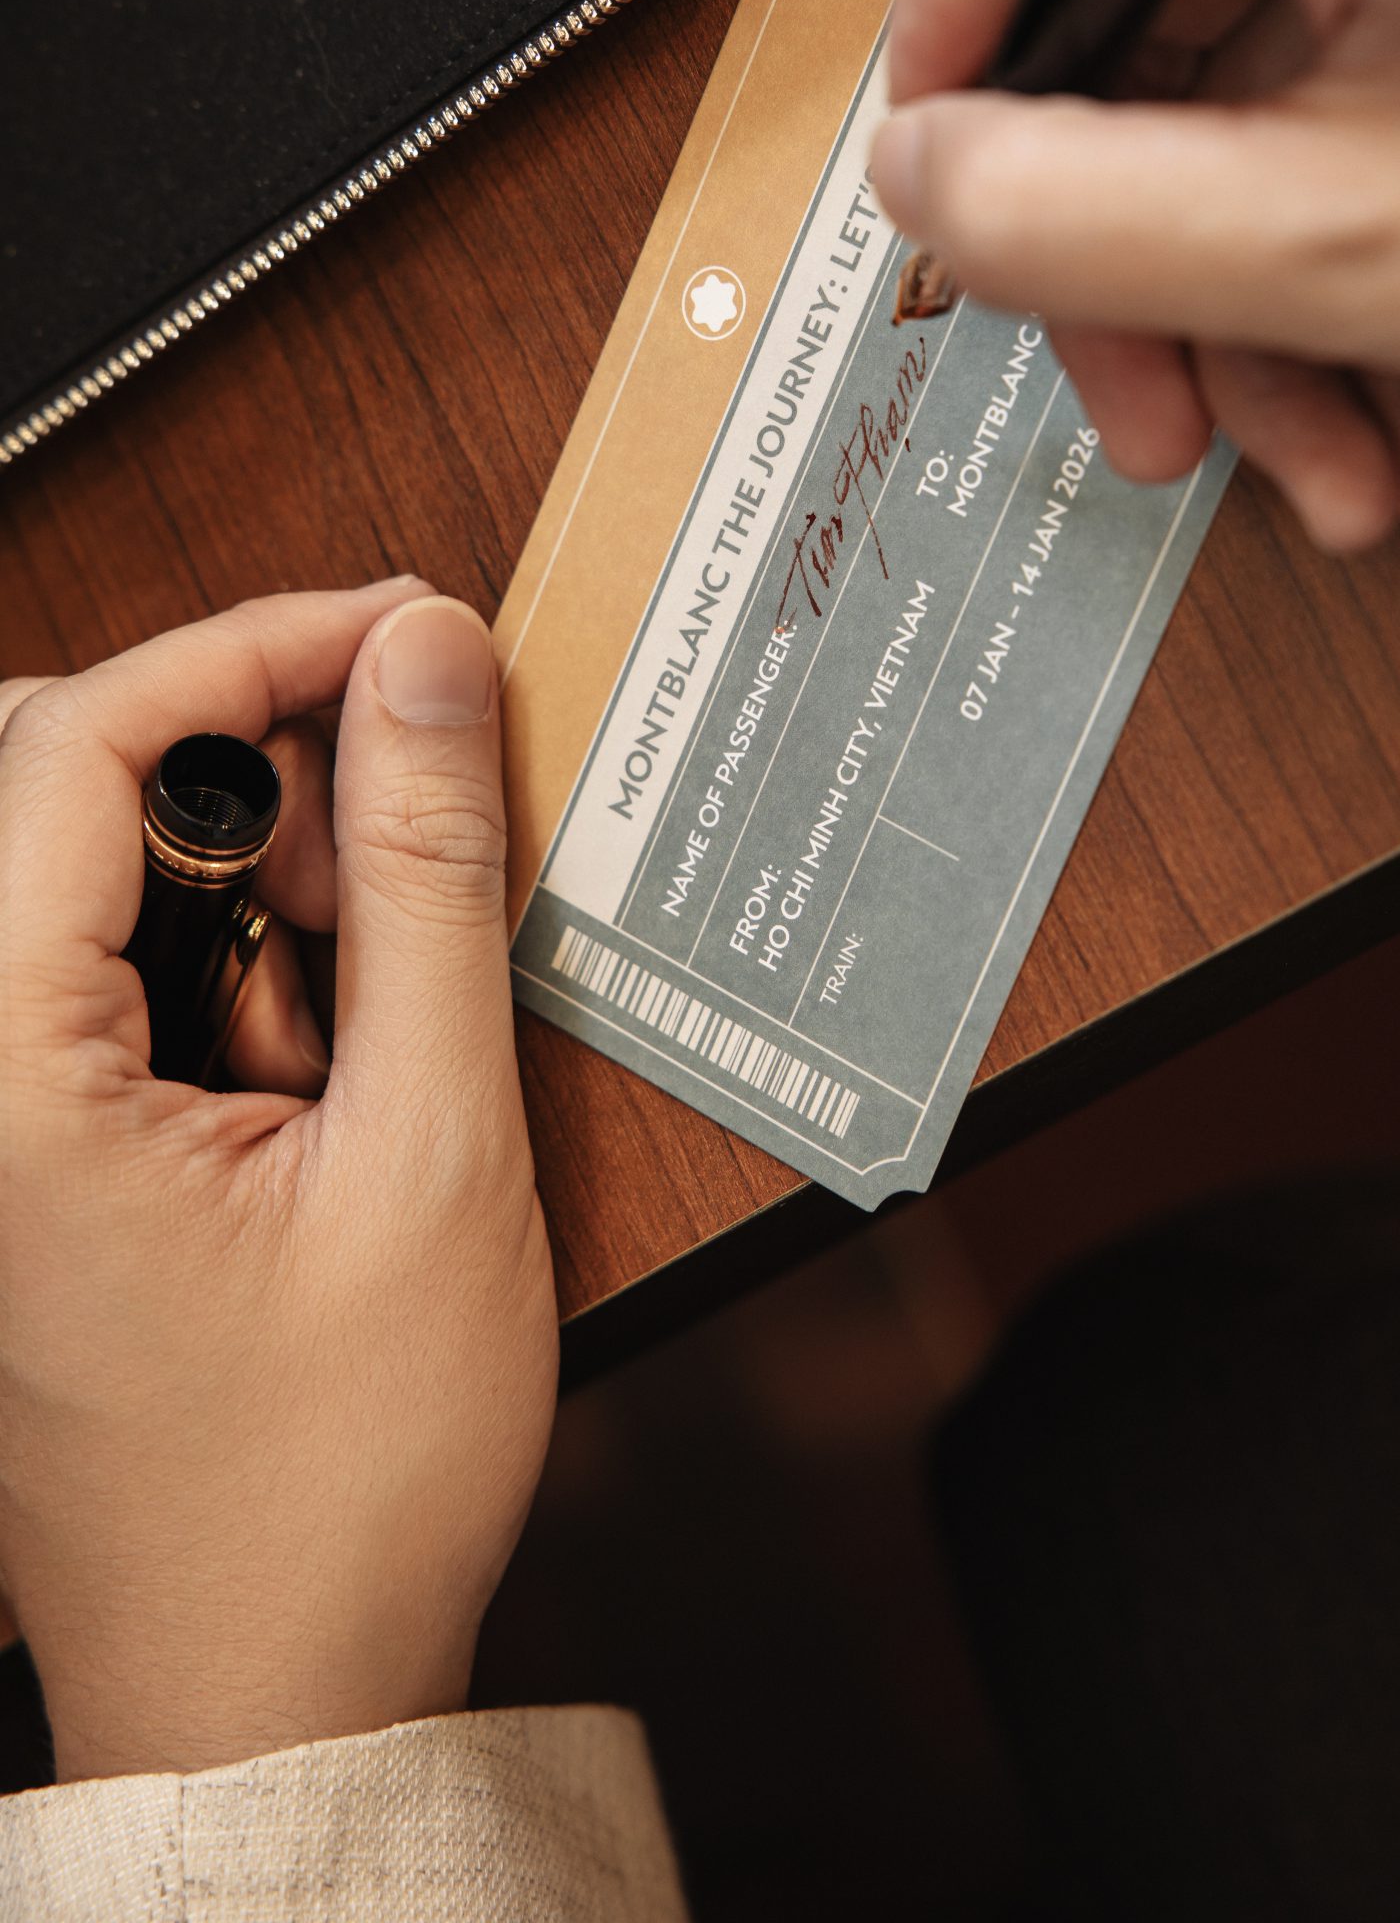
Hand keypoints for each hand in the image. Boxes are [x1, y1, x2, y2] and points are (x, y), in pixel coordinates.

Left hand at [0, 583, 558, 1780]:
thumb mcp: (434, 1153)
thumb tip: (428, 669)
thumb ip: (429, 885)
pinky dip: (235, 961)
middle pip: (58, 785)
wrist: (275, 1690)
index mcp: (6, 1078)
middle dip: (254, 768)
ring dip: (251, 873)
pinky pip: (109, 968)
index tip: (401, 631)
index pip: (77, 746)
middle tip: (402, 826)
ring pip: (90, 869)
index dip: (253, 648)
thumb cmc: (338, 1478)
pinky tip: (325, 1057)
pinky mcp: (35, 1146)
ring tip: (372, 991)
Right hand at [872, 0, 1399, 550]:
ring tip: (1323, 457)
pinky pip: (1355, 69)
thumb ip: (1080, 217)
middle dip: (1134, 226)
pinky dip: (1350, 243)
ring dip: (1255, 286)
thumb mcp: (1358, 239)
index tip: (967, 129)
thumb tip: (925, 184)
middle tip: (1151, 393)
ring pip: (1249, 54)